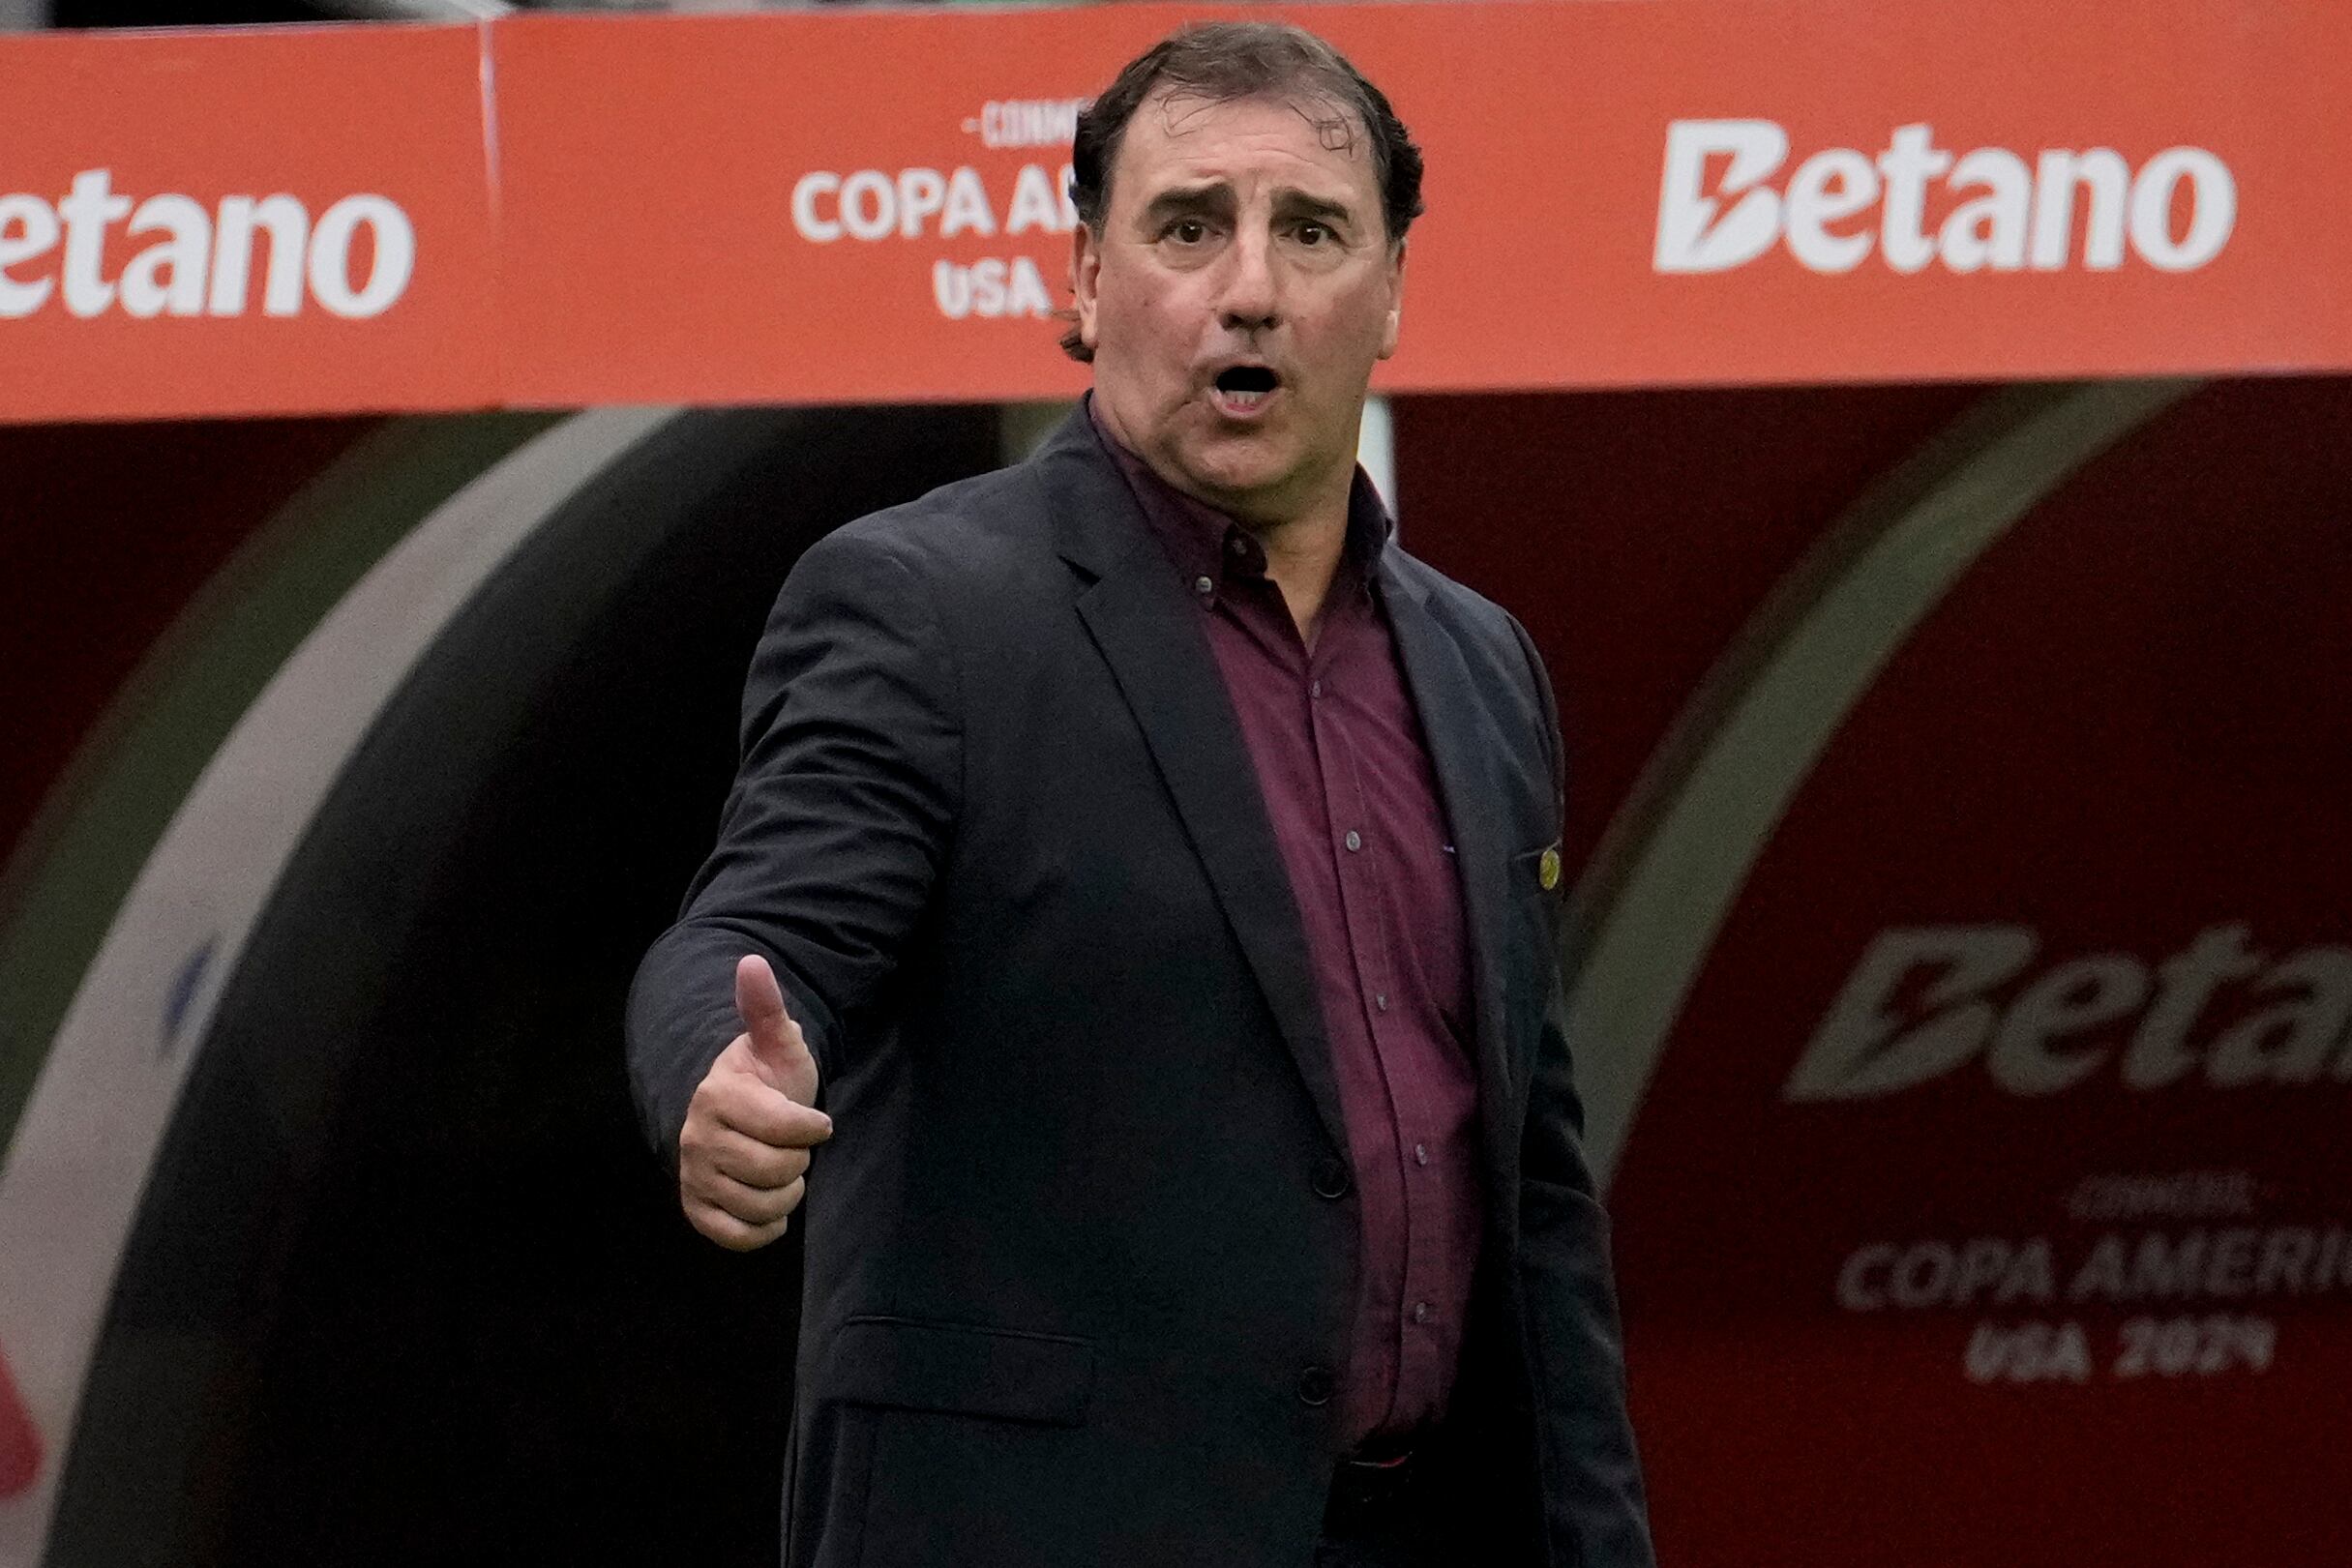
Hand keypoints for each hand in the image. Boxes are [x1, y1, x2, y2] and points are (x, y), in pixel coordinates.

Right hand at [678, 954, 830, 1250]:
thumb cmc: (768, 1078)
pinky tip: (769, 1204)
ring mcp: (693, 1176)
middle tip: (793, 1146)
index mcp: (718, 1095)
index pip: (785, 1128)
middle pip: (776, 1170)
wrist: (741, 1114)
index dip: (813, 1128)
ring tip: (781, 1170)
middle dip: (799, 1161)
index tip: (818, 1121)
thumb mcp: (778, 1043)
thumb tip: (752, 962)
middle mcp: (697, 1137)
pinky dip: (765, 1227)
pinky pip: (739, 1236)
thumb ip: (767, 1008)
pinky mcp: (697, 1209)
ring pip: (762, 1206)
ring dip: (786, 1193)